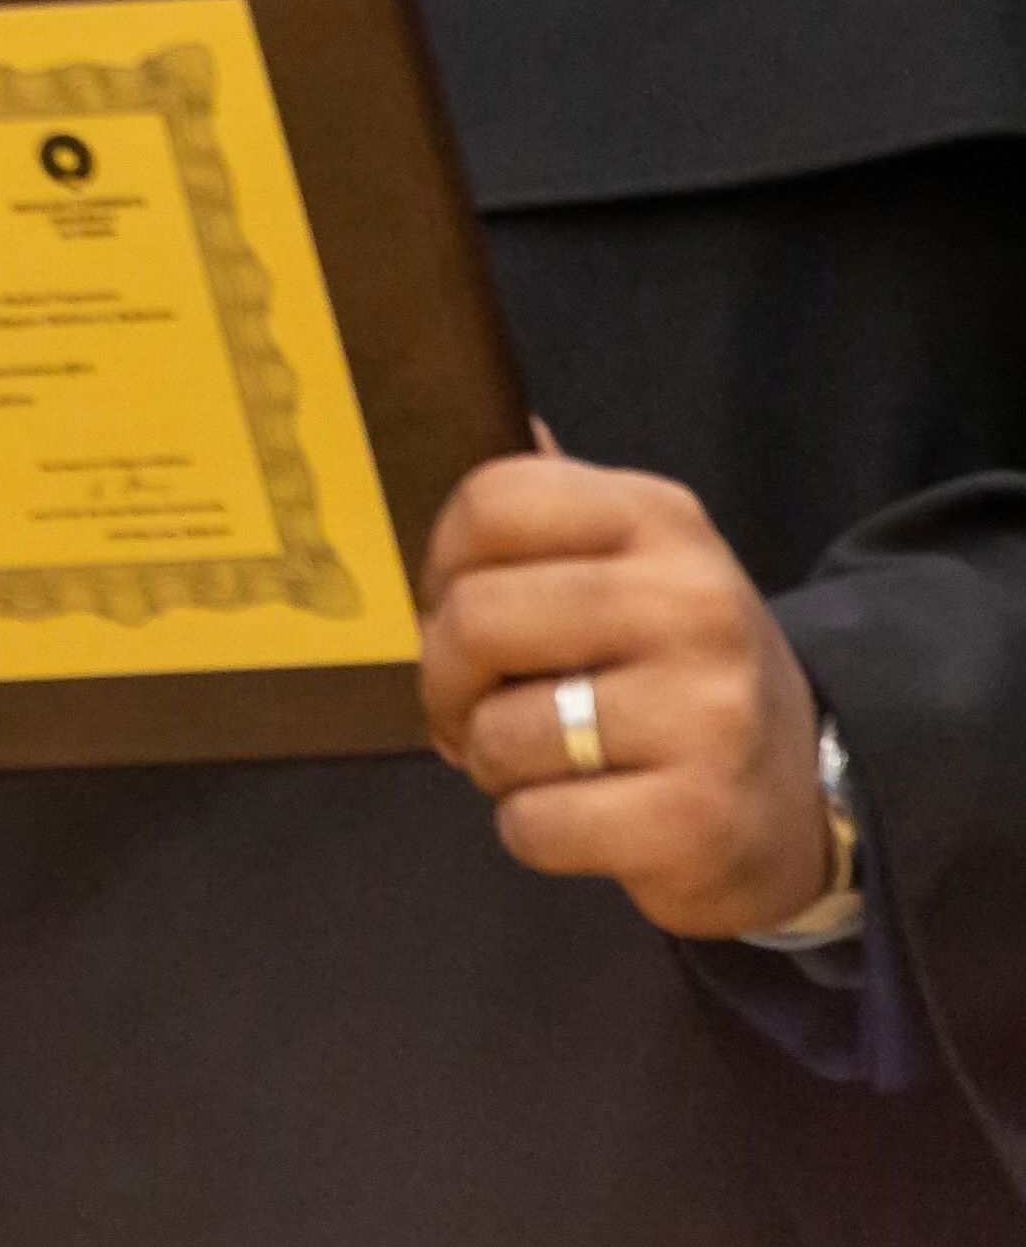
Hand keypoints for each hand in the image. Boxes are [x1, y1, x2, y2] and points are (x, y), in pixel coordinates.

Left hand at [423, 444, 835, 939]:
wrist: (805, 792)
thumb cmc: (677, 669)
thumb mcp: (637, 564)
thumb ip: (556, 508)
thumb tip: (507, 417)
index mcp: (661, 520)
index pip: (490, 503)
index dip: (440, 565)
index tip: (455, 607)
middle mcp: (691, 603)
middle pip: (474, 619)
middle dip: (444, 679)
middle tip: (472, 705)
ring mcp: (703, 714)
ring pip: (498, 732)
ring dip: (492, 761)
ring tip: (548, 759)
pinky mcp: (695, 820)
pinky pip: (533, 823)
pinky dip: (533, 828)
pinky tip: (587, 814)